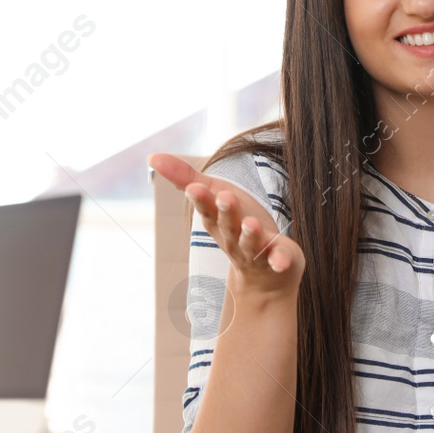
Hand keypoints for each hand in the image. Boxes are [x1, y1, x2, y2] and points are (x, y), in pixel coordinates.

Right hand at [149, 153, 303, 299]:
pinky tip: (281, 261)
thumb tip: (152, 157)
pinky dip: (279, 261)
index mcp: (217, 221)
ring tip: (251, 224)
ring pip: (250, 243)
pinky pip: (278, 260)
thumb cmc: (235, 226)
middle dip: (226, 212)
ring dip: (250, 234)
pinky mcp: (278, 259)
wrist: (262, 275)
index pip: (206, 209)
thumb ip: (186, 177)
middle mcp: (233, 238)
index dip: (201, 199)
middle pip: (228, 225)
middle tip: (226, 197)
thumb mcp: (213, 196)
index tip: (194, 188)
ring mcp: (255, 251)